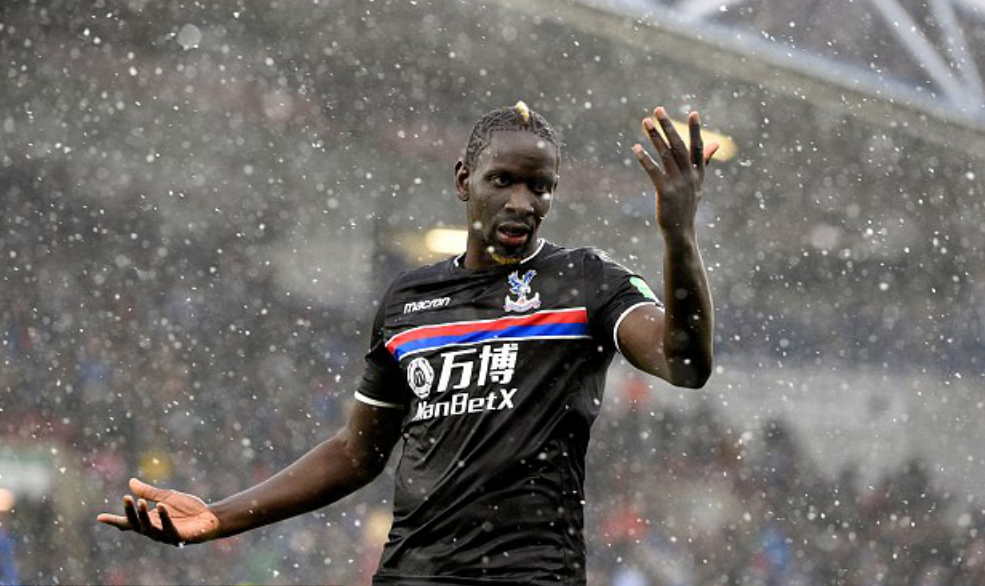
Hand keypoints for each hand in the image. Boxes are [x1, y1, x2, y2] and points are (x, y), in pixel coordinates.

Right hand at [96, 478, 220, 545]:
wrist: (210, 517)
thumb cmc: (188, 509)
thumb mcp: (166, 497)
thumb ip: (149, 492)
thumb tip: (131, 482)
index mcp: (149, 521)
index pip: (129, 522)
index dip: (114, 520)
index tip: (99, 517)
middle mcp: (154, 530)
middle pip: (136, 524)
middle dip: (130, 512)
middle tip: (126, 498)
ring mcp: (166, 535)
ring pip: (149, 528)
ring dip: (144, 515)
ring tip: (141, 501)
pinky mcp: (179, 537)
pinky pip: (169, 528)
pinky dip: (164, 518)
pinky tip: (161, 506)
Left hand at [632, 107, 718, 238]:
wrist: (681, 232)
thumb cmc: (687, 206)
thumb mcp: (698, 184)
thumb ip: (703, 162)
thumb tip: (715, 144)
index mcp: (698, 173)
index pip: (698, 147)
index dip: (696, 130)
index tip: (693, 112)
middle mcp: (690, 176)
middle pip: (679, 146)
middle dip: (668, 126)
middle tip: (658, 110)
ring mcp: (678, 184)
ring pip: (666, 155)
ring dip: (654, 137)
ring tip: (645, 122)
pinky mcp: (665, 192)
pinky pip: (654, 171)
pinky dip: (645, 159)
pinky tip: (636, 148)